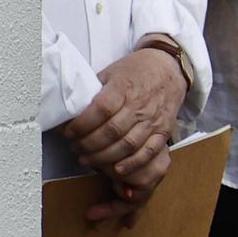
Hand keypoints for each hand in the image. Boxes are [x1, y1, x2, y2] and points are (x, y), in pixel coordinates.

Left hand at [63, 49, 184, 225]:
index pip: (101, 109)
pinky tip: (117, 169)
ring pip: (127, 144)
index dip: (82, 124)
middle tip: (75, 148)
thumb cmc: (136, 70)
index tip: (68, 133)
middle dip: (88, 145)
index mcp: (123, 87)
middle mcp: (139, 105)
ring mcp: (153, 119)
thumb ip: (95, 92)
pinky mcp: (163, 130)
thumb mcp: (111, 73)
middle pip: (112, 131)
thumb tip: (70, 109)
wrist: (168, 67)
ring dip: (104, 157)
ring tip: (88, 160)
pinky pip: (149, 151)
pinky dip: (133, 163)